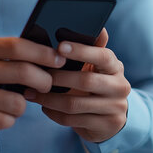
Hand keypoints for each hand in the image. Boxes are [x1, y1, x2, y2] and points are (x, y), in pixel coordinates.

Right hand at [0, 36, 64, 142]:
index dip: (43, 53)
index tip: (59, 60)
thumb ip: (2, 54)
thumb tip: (45, 53)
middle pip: (22, 71)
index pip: (16, 45)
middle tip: (47, 85)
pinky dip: (8, 120)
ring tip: (14, 105)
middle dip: (44, 80)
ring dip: (23, 106)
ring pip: (16, 101)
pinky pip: (3, 120)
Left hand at [25, 28, 130, 142]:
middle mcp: (120, 87)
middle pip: (86, 81)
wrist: (112, 119)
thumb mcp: (98, 67)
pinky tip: (44, 107)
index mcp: (116, 67)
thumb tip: (96, 26)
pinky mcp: (106, 126)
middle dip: (58, 78)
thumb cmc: (98, 85)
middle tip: (36, 74)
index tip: (60, 47)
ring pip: (75, 104)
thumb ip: (93, 48)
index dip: (82, 51)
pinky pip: (73, 120)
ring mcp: (114, 108)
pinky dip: (54, 113)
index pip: (102, 56)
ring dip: (49, 98)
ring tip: (31, 92)